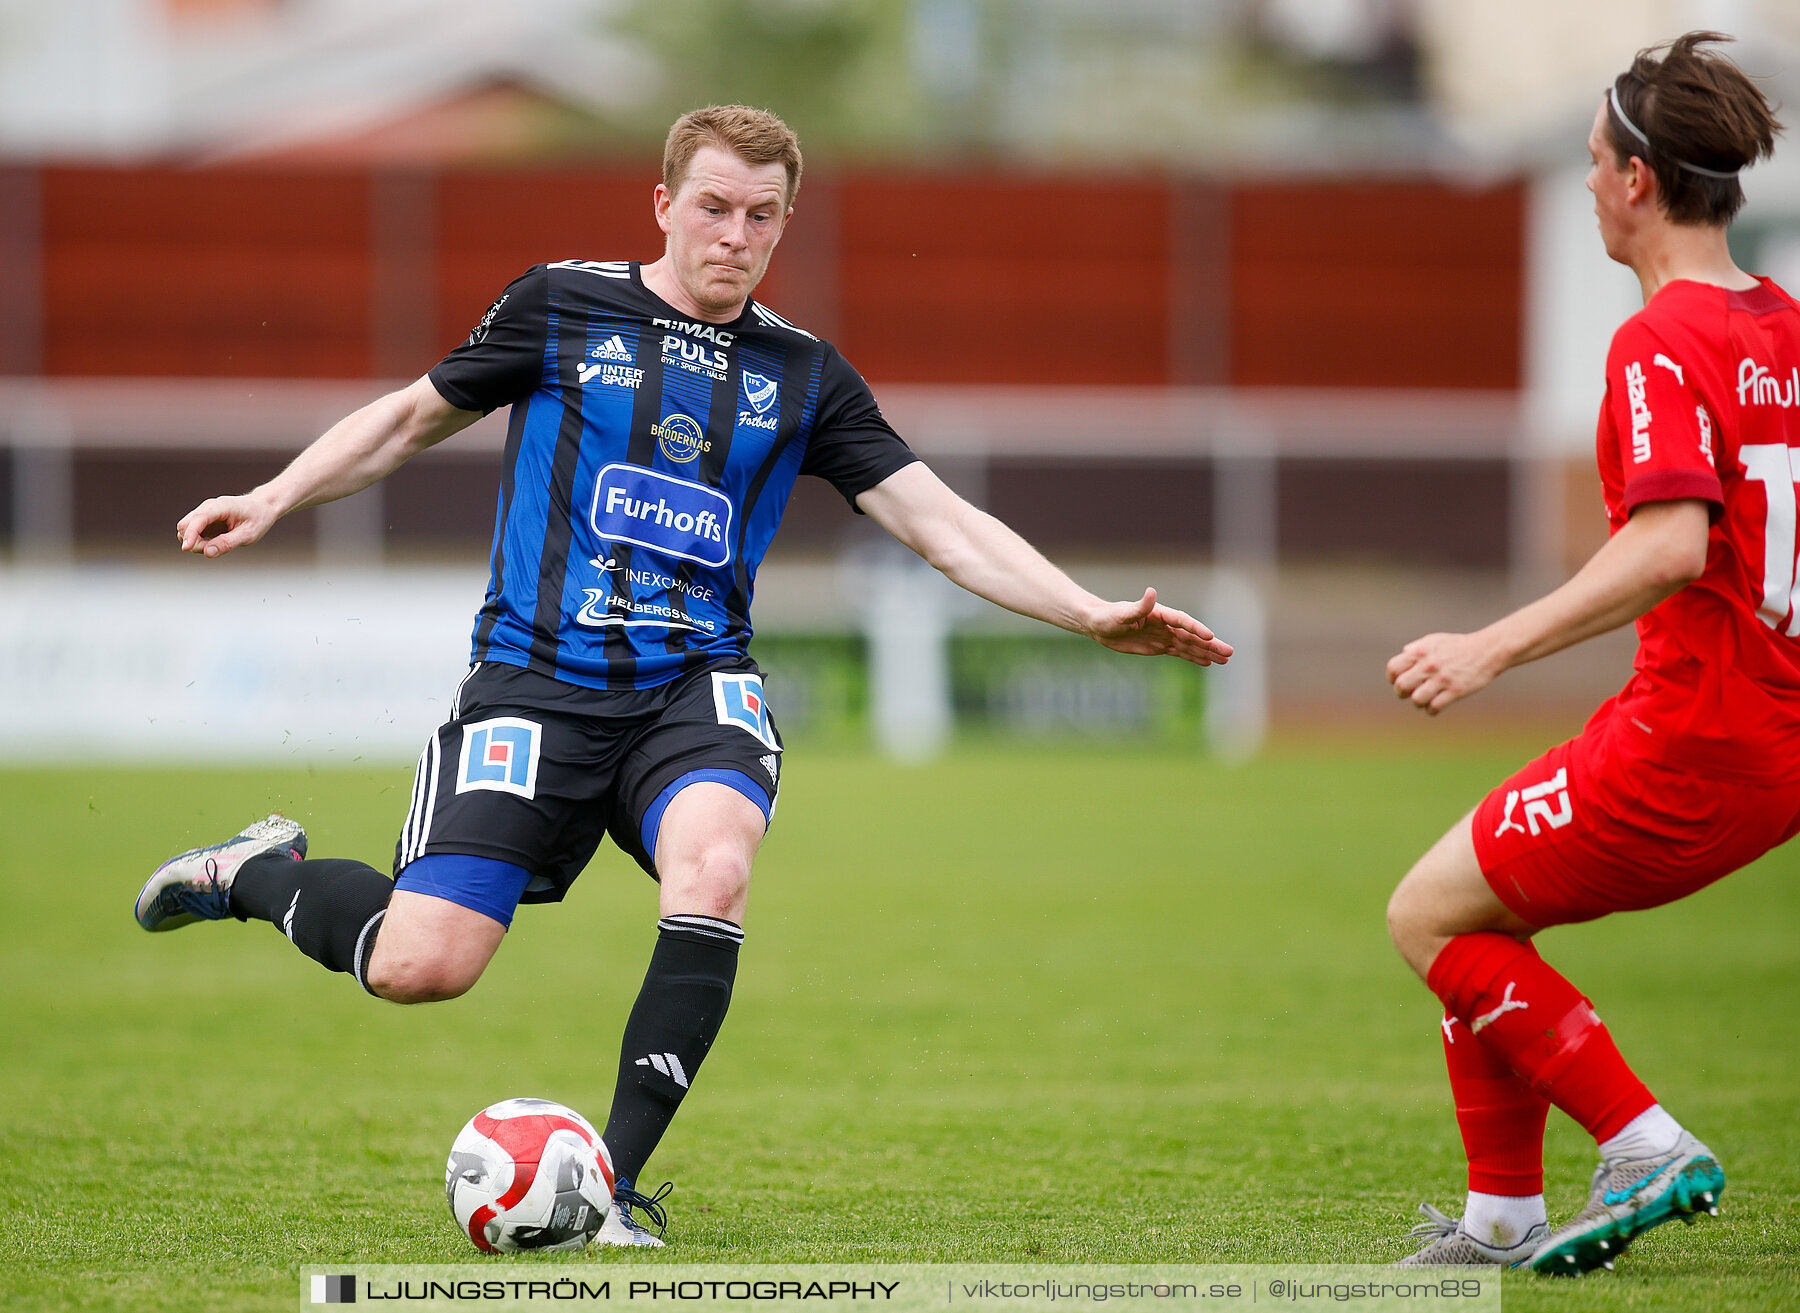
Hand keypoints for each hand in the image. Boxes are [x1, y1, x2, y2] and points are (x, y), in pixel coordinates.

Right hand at [176, 492, 278, 557]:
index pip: (198, 519)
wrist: (262, 507)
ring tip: (219, 545)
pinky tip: (215, 543)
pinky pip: (192, 533)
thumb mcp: (248, 534)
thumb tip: (207, 552)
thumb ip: (227, 543)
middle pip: (185, 526)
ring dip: (195, 543)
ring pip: (185, 530)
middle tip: (217, 548)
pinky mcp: (204, 521)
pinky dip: (198, 542)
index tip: (186, 548)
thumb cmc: (258, 518)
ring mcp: (204, 513)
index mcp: (219, 507)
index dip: (190, 534)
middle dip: (193, 542)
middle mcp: (207, 507)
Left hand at [1085, 589, 1232, 666]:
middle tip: (1229, 652)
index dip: (1196, 628)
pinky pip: (1180, 652)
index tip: (1210, 636)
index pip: (1182, 621)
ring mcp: (1164, 636)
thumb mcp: (1121, 613)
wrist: (1098, 624)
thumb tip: (1151, 592)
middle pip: (1193, 635)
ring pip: (1190, 645)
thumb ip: (1139, 606)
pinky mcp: (1159, 646)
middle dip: (1211, 644)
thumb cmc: (1107, 616)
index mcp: (1159, 614)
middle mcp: (1165, 625)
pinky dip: (1194, 657)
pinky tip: (1208, 662)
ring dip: (1207, 652)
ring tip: (1226, 659)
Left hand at [1387, 631, 1501, 713]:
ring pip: (1416, 700)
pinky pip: (1434, 707)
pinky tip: (1435, 706)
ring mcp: (1442, 679)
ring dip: (1418, 703)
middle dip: (1401, 693)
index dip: (1392, 678)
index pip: (1393, 668)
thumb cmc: (1459, 645)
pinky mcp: (1455, 691)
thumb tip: (1403, 654)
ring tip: (1424, 700)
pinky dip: (1431, 710)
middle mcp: (1428, 666)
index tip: (1397, 681)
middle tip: (1409, 693)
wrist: (1487, 650)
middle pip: (1401, 686)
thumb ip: (1417, 647)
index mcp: (1420, 652)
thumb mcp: (1435, 640)